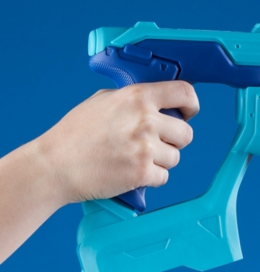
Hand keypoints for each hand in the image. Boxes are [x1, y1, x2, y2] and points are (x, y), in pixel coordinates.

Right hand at [32, 81, 198, 203]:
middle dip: (174, 141)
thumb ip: (132, 100)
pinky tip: (132, 172)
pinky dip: (151, 178)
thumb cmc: (75, 135)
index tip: (188, 113)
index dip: (191, 104)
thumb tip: (157, 102)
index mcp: (137, 98)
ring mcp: (145, 148)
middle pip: (186, 134)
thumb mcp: (102, 101)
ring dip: (160, 161)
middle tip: (154, 144)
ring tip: (135, 159)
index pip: (184, 92)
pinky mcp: (143, 173)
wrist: (56, 165)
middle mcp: (145, 121)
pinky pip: (164, 177)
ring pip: (175, 158)